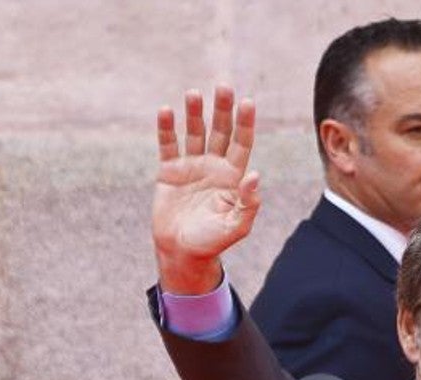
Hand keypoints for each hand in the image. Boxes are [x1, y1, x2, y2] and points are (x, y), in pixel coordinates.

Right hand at [152, 86, 259, 293]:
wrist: (181, 252)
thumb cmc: (212, 241)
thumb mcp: (236, 227)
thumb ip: (248, 203)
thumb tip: (254, 176)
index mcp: (233, 176)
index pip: (242, 142)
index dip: (245, 123)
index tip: (247, 102)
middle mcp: (214, 165)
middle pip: (220, 130)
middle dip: (222, 109)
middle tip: (223, 86)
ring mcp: (191, 166)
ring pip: (194, 132)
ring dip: (194, 113)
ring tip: (193, 94)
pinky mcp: (169, 171)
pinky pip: (168, 145)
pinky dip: (166, 129)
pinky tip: (166, 111)